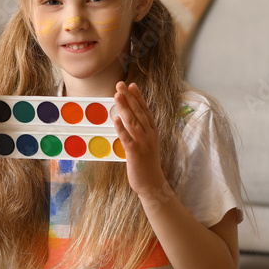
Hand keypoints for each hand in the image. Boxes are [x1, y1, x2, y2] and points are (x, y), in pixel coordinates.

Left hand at [113, 81, 167, 198]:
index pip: (145, 110)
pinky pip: (127, 138)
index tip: (132, 85)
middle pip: (138, 112)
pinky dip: (121, 128)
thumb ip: (139, 133)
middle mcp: (149, 134)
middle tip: (120, 84)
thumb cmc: (146, 165)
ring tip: (116, 95)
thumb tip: (127, 121)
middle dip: (129, 97)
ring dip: (124, 107)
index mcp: (152, 132)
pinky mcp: (135, 153)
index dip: (138, 97)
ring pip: (133, 121)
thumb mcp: (146, 145)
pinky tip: (116, 119)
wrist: (152, 184)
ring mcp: (143, 143)